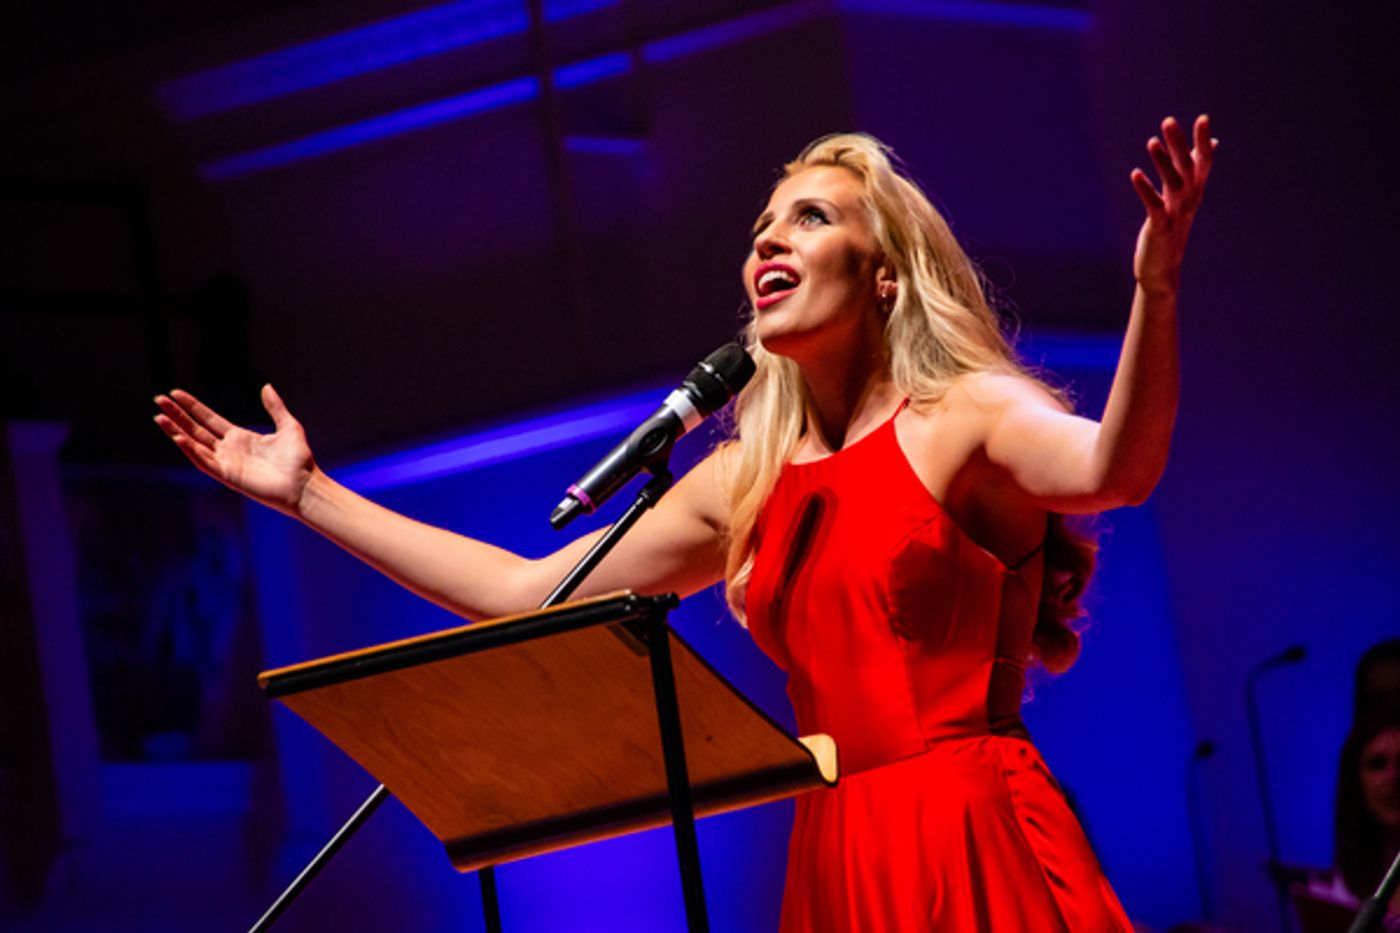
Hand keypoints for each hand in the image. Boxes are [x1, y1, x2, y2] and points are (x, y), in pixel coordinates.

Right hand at [154, 384, 315, 516]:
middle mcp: (229, 450)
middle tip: (159, 399)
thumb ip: (275, 407)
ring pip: (194, 445)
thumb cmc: (299, 460)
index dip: (192, 407)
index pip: (209, 420)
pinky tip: (178, 438)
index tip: (176, 393)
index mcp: (240, 438)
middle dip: (177, 415)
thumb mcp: (288, 426)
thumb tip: (266, 387)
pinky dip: (191, 451)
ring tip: (159, 416)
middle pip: (196, 429)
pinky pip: (204, 462)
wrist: (304, 484)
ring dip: (176, 432)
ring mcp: (226, 463)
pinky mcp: (228, 476)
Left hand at [1131, 114, 1216, 294]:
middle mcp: (1190, 200)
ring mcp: (1176, 213)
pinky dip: (1145, 189)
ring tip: (1151, 142)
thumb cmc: (1172, 229)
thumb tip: (1211, 145)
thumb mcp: (1185, 198)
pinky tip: (1135, 174)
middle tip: (1168, 120)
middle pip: (1187, 167)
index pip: (1203, 161)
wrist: (1163, 269)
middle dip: (1179, 143)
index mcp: (1194, 191)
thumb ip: (1194, 170)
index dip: (1202, 141)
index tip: (1202, 118)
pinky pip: (1154, 205)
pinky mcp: (1160, 227)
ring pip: (1172, 183)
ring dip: (1162, 162)